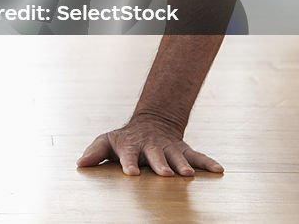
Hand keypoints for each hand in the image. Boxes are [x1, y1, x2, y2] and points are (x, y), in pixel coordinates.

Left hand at [76, 115, 222, 176]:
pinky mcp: (184, 150)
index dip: (129, 164)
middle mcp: (151, 147)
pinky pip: (198, 156)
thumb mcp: (107, 142)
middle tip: (165, 174)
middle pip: (156, 156)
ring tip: (189, 174)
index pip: (128, 156)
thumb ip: (95, 152)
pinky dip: (208, 162)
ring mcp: (169, 148)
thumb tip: (79, 164)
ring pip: (177, 157)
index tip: (130, 174)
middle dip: (161, 165)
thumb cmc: (125, 139)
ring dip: (183, 165)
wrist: (150, 123)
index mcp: (131, 146)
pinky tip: (219, 169)